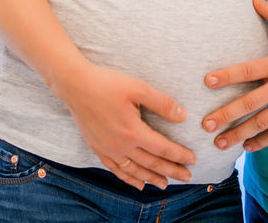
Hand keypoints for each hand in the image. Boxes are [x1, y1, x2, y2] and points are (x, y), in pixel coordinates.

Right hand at [55, 61, 196, 189]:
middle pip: (152, 164)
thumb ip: (162, 103)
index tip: (192, 160)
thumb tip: (183, 115)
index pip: (163, 149)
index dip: (179, 155)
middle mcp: (122, 146)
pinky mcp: (98, 149)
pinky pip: (116, 170)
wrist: (75, 86)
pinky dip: (129, 179)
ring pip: (135, 171)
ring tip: (166, 184)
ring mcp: (108, 150)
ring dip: (152, 179)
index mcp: (134, 131)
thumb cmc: (107, 84)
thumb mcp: (138, 88)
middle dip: (172, 171)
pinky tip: (138, 184)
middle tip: (187, 177)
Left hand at [200, 0, 267, 153]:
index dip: (227, 76)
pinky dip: (262, 141)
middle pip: (250, 103)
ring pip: (261, 123)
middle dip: (226, 114)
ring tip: (219, 143)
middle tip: (205, 123)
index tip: (207, 82)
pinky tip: (246, 147)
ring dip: (239, 134)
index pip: (248, 70)